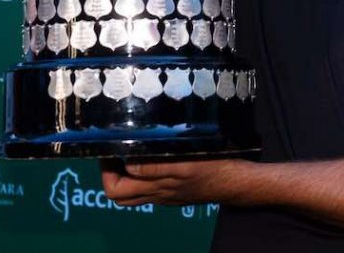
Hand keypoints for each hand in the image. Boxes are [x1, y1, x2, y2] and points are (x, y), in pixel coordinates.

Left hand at [101, 159, 245, 206]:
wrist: (237, 182)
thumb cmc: (214, 168)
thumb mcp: (184, 164)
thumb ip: (155, 167)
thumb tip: (127, 164)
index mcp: (156, 188)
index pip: (115, 190)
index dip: (106, 172)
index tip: (109, 149)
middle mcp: (157, 194)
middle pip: (121, 194)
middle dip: (112, 174)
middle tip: (116, 149)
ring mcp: (166, 194)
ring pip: (135, 192)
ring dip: (126, 174)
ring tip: (131, 150)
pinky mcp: (176, 190)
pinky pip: (151, 187)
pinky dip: (143, 174)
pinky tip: (152, 155)